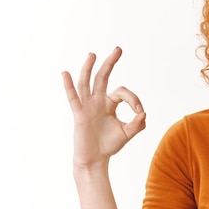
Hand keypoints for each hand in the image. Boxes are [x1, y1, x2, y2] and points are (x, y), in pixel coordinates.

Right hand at [62, 47, 145, 169]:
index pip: (122, 92)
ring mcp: (87, 106)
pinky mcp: (79, 114)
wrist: (95, 159)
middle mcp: (98, 101)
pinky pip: (73, 98)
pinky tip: (65, 74)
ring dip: (89, 69)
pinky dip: (69, 86)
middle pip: (103, 77)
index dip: (133, 99)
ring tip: (92, 55)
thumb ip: (137, 124)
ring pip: (87, 83)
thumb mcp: (127, 134)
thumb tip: (143, 113)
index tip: (140, 112)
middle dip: (110, 63)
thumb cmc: (109, 145)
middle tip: (119, 49)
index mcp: (110, 104)